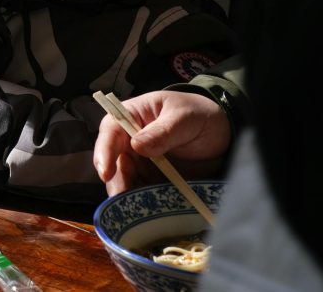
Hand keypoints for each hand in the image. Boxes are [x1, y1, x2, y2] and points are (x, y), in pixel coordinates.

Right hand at [93, 90, 231, 195]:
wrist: (222, 134)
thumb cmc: (198, 115)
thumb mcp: (184, 117)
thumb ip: (163, 130)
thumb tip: (138, 145)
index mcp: (131, 116)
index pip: (110, 131)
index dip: (104, 151)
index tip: (106, 172)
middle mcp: (128, 140)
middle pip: (112, 160)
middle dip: (115, 180)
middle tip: (121, 198)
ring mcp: (139, 161)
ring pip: (124, 180)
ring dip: (127, 194)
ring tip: (136, 208)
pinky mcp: (151, 179)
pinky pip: (141, 192)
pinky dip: (143, 202)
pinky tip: (149, 211)